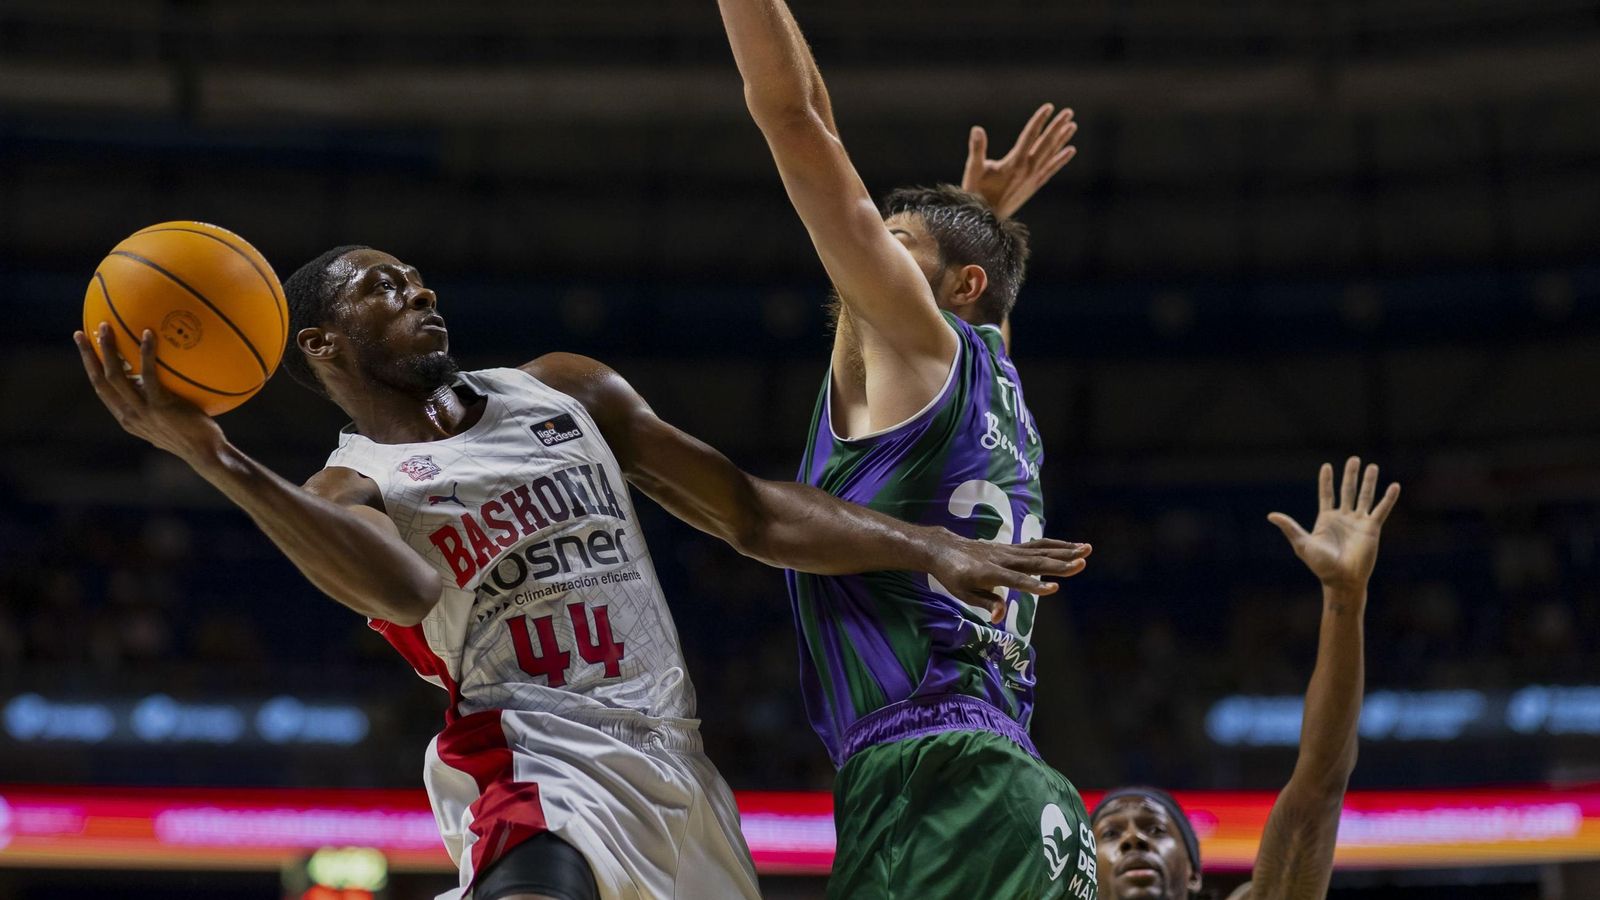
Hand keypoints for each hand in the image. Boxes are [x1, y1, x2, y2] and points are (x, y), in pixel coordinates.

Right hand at [75, 322, 225, 464]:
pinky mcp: (161, 406)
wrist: (206, 453)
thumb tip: (155, 381)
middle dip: (88, 356)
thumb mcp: (166, 421)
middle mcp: (129, 415)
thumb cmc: (193, 436)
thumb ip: (155, 404)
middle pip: (100, 380)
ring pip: (116, 376)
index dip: (90, 368)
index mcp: (127, 418)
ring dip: (108, 349)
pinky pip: (149, 374)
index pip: (101, 389)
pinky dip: (145, 353)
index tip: (85, 349)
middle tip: (82, 333)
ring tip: (106, 327)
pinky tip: (148, 334)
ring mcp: (143, 411)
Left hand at [928, 534, 1090, 623]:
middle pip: (1035, 562)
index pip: (1016, 581)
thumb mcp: (963, 593)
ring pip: (1040, 550)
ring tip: (1087, 549)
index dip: (1034, 586)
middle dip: (1060, 563)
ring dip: (1065, 550)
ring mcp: (1009, 551)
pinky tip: (1072, 546)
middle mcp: (1003, 559)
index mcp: (990, 573)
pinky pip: (1036, 545)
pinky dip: (1055, 544)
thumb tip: (1000, 616)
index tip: (1053, 589)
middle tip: (1082, 563)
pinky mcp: (1012, 547)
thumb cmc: (953, 576)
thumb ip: (985, 603)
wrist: (944, 548)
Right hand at [960, 102, 1078, 219]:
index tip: (1049, 107)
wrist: (985, 221)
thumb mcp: (974, 170)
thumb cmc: (976, 193)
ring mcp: (1033, 179)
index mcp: (1014, 163)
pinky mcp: (1034, 186)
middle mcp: (1028, 170)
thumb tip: (977, 129)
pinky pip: (1051, 170)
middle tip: (1068, 112)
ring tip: (1072, 125)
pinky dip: (1061, 159)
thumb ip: (977, 149)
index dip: (1039, 120)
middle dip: (1057, 126)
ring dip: (1062, 139)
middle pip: (1045, 143)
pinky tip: (1070, 151)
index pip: (1029, 136)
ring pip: (1051, 155)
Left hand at [1268, 457, 1400, 592]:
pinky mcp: (1372, 529)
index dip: (1326, 481)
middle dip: (1350, 475)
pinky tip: (1394, 486)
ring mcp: (1358, 522)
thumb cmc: (1320, 565)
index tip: (1327, 466)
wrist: (1341, 579)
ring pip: (1365, 496)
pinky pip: (1381, 510)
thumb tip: (1271, 515)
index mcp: (1326, 519)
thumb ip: (1290, 527)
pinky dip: (1388, 499)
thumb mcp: (1302, 544)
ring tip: (1372, 466)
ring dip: (1368, 482)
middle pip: (1347, 490)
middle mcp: (1343, 518)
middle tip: (1354, 459)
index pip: (1327, 494)